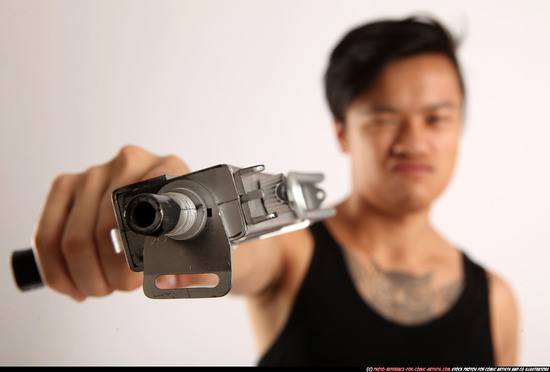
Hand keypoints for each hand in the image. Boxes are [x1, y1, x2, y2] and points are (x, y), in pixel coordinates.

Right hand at [33, 145, 189, 300]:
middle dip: (106, 276)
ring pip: (71, 240)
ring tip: (100, 287)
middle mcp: (129, 163)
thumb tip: (168, 280)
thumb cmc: (179, 225)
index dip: (131, 258)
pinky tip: (74, 284)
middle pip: (101, 233)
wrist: (165, 203)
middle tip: (118, 287)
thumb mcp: (196, 242)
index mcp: (167, 169)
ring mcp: (94, 172)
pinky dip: (57, 270)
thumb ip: (192, 266)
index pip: (142, 213)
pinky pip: (46, 236)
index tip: (135, 278)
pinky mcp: (66, 184)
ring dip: (83, 278)